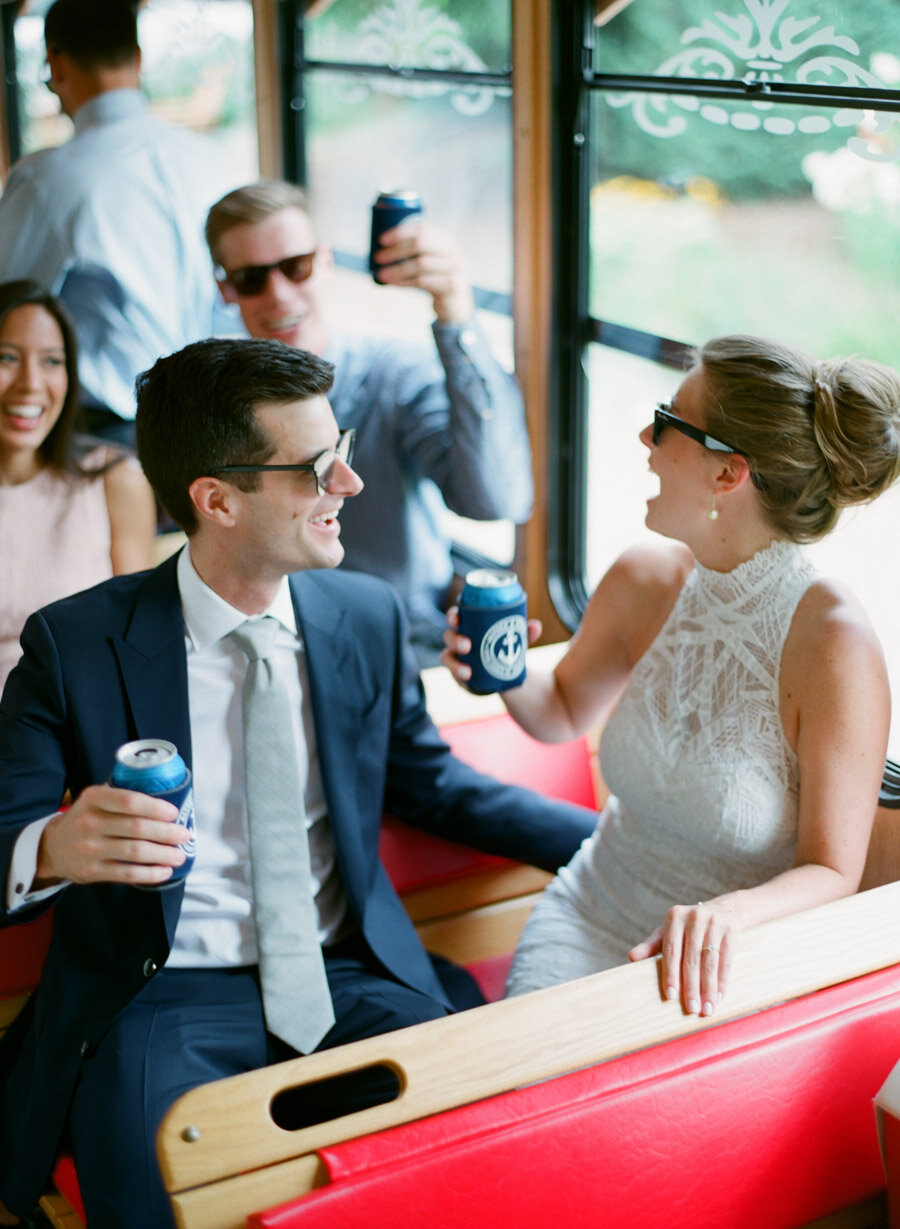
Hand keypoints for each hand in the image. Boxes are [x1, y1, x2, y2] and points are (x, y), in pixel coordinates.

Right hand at [35, 783, 189, 889]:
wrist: (53, 847)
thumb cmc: (86, 818)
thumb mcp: (95, 798)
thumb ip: (122, 794)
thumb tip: (166, 793)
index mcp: (93, 798)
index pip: (129, 801)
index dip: (155, 807)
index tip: (174, 813)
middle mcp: (90, 823)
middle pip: (137, 828)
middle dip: (166, 833)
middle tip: (185, 835)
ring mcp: (90, 849)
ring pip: (135, 852)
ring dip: (163, 855)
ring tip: (180, 855)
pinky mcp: (92, 872)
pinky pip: (127, 874)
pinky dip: (150, 874)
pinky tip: (165, 871)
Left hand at [372, 221, 474, 323]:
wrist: (456, 306)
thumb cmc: (435, 281)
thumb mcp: (429, 262)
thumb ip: (414, 253)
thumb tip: (381, 249)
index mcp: (445, 239)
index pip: (422, 229)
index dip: (400, 233)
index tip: (381, 240)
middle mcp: (452, 250)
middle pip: (421, 243)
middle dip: (396, 250)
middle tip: (378, 258)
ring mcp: (455, 267)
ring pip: (421, 264)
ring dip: (397, 269)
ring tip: (381, 275)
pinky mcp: (452, 285)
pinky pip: (424, 281)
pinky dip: (405, 282)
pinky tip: (393, 284)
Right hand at [441, 606, 541, 688]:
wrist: (505, 673)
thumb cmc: (507, 647)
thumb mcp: (517, 639)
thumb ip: (525, 633)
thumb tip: (536, 626)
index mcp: (469, 625)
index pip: (456, 617)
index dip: (452, 616)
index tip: (457, 619)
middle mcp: (459, 640)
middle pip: (449, 636)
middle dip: (455, 640)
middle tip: (467, 646)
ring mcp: (457, 658)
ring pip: (447, 657)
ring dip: (454, 664)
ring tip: (467, 671)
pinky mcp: (459, 675)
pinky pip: (454, 675)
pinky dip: (459, 677)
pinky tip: (468, 679)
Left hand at [628, 899, 738, 1015]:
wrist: (723, 911)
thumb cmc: (688, 928)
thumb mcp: (668, 932)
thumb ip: (650, 946)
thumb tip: (631, 958)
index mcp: (674, 917)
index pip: (671, 951)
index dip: (671, 974)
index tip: (671, 997)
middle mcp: (694, 917)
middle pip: (691, 959)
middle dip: (692, 987)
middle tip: (691, 1009)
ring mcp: (714, 922)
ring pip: (709, 962)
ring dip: (708, 989)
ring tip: (707, 1009)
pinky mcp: (730, 930)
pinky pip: (725, 960)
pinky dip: (722, 981)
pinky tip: (718, 997)